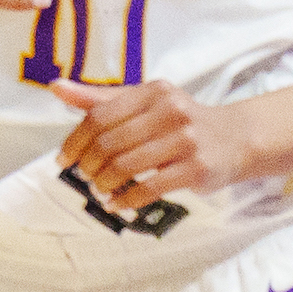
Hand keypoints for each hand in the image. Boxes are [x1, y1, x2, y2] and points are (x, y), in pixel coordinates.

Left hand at [50, 79, 249, 213]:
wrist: (236, 138)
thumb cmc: (181, 121)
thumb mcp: (145, 102)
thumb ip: (101, 99)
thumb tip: (57, 87)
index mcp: (152, 92)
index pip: (99, 115)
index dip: (75, 140)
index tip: (62, 159)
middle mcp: (170, 111)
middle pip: (110, 142)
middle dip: (88, 164)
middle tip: (83, 176)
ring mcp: (186, 140)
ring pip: (126, 165)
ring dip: (104, 183)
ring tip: (99, 189)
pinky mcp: (196, 169)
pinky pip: (150, 188)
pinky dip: (126, 199)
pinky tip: (116, 203)